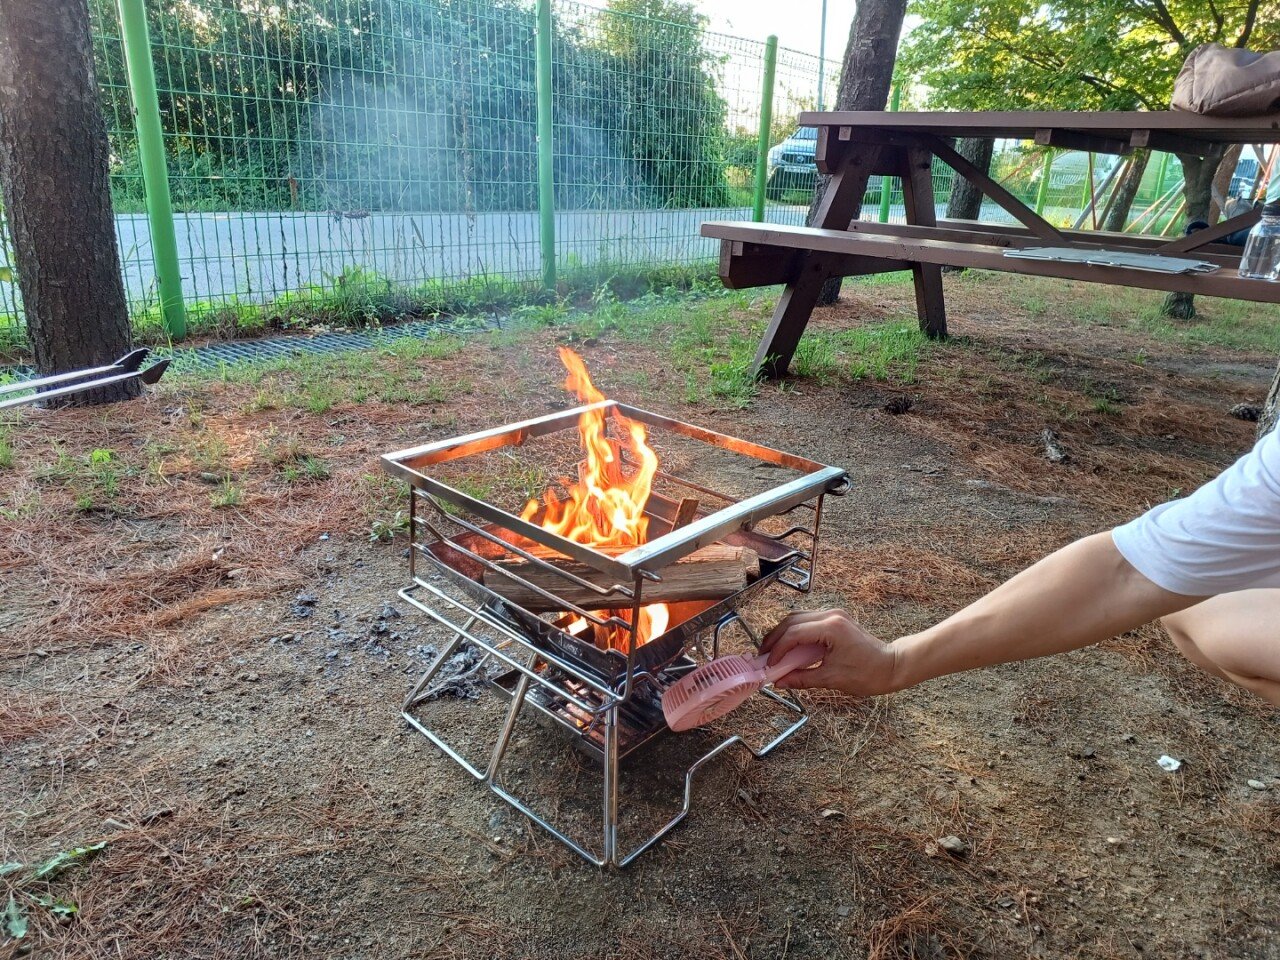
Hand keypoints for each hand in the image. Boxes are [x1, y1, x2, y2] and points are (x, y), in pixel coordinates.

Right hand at [759, 609, 898, 696]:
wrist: (892, 666)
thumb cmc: (868, 674)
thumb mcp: (831, 679)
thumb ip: (801, 678)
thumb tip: (779, 682)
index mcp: (831, 628)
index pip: (794, 633)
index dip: (777, 649)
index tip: (769, 664)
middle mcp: (831, 616)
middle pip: (792, 620)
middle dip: (775, 638)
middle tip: (764, 656)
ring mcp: (834, 615)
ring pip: (798, 618)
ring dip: (784, 634)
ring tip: (774, 652)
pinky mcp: (836, 619)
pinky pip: (809, 622)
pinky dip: (796, 634)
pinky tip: (790, 648)